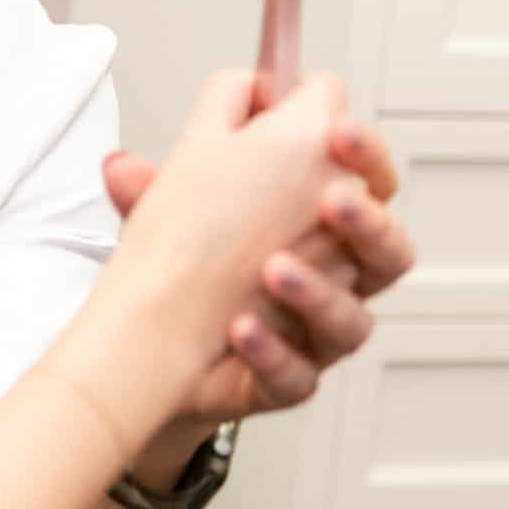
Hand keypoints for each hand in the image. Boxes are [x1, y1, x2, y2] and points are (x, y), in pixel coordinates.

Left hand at [55, 71, 353, 437]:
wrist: (152, 352)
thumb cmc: (187, 268)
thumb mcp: (171, 208)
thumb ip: (157, 180)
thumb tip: (120, 164)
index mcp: (318, 225)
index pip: (365, 182)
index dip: (362, 154)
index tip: (337, 127)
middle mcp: (331, 281)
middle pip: (389, 252)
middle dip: (368, 222)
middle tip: (333, 200)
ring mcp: (313, 335)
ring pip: (351, 321)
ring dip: (316, 291)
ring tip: (272, 268)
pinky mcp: (287, 381)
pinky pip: (296, 376)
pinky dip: (272, 352)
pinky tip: (242, 330)